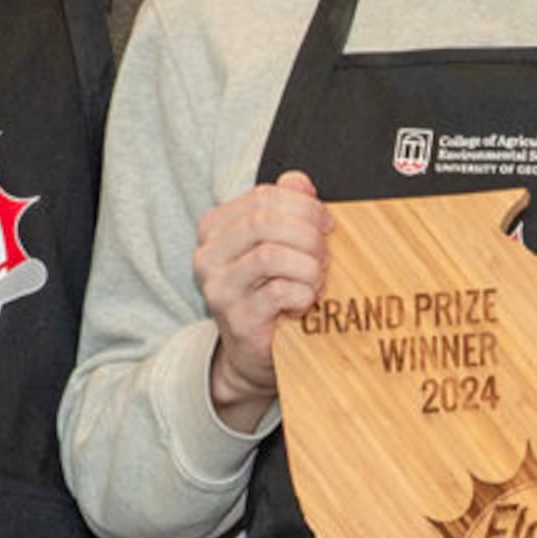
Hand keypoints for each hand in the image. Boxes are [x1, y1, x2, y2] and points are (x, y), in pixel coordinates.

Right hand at [195, 169, 328, 432]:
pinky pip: (279, 292)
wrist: (253, 355)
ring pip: (271, 255)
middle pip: (265, 221)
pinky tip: (305, 304)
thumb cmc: (270, 293)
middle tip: (326, 256)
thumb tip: (300, 182)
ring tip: (317, 281)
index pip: (264, 196)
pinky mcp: (237, 319)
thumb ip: (286, 207)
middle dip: (308, 235)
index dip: (305, 206)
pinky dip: (303, 294)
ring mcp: (219, 288)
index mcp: (215, 227)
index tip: (328, 225)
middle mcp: (208, 255)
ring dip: (308, 267)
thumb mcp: (277, 244)